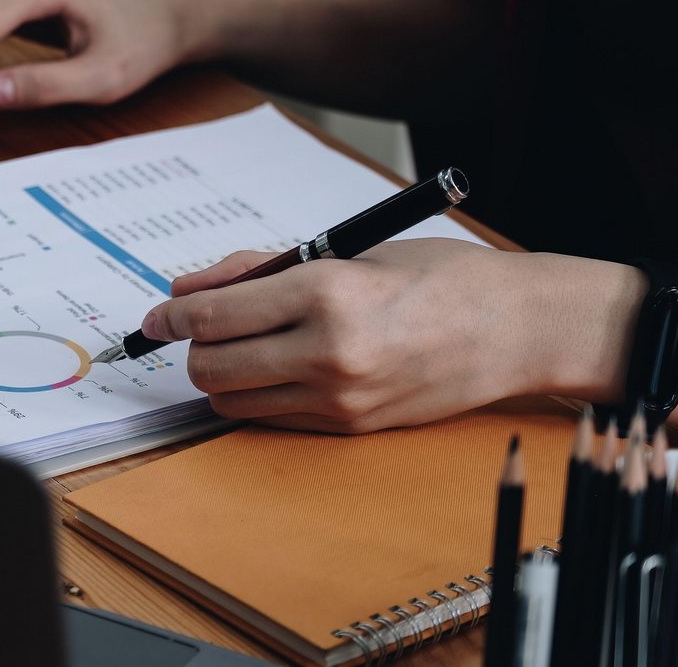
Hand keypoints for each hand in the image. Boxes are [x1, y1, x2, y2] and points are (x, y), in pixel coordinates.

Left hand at [140, 239, 640, 433]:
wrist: (519, 329)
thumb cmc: (440, 277)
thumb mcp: (347, 250)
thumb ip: (261, 269)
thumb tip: (190, 288)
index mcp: (326, 291)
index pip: (214, 315)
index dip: (172, 315)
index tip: (158, 314)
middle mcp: (328, 350)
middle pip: (211, 366)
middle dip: (192, 347)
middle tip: (201, 329)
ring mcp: (341, 396)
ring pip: (233, 400)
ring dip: (221, 375)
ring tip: (242, 347)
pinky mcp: (352, 426)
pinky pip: (272, 418)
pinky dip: (257, 396)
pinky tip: (276, 369)